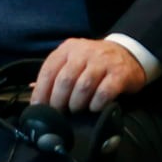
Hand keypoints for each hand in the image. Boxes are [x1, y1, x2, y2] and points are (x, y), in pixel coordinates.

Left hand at [32, 38, 146, 112]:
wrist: (128, 53)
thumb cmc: (94, 61)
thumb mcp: (73, 60)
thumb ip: (55, 73)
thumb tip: (34, 90)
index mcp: (67, 49)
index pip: (49, 70)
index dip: (41, 91)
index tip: (38, 107)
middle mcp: (83, 52)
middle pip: (65, 79)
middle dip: (58, 100)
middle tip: (58, 112)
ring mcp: (102, 62)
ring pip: (83, 86)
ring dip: (76, 103)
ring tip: (75, 111)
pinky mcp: (119, 74)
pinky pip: (105, 91)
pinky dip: (96, 103)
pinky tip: (93, 108)